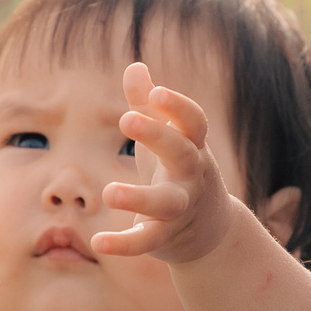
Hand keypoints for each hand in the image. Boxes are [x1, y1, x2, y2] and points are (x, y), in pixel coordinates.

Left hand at [94, 62, 233, 263]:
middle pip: (183, 154)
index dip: (178, 107)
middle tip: (127, 118)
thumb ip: (148, 105)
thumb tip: (136, 66)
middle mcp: (192, 176)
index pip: (194, 122)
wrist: (211, 230)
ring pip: (166, 203)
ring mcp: (181, 208)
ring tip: (109, 192)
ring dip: (140, 197)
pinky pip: (147, 240)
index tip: (157, 93)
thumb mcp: (167, 138)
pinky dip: (124, 243)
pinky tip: (98, 242)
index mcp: (192, 147)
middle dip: (159, 136)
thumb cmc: (180, 171)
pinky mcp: (166, 236)